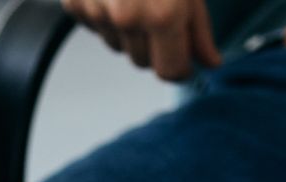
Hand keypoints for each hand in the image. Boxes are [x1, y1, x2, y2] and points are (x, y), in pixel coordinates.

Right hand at [64, 0, 217, 80]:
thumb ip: (199, 29)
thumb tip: (210, 62)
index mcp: (162, 15)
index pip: (170, 72)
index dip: (181, 67)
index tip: (185, 60)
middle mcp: (127, 18)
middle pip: (142, 61)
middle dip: (154, 46)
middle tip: (160, 13)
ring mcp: (97, 11)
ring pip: (117, 45)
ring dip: (128, 31)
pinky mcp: (75, 3)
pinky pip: (94, 26)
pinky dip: (104, 15)